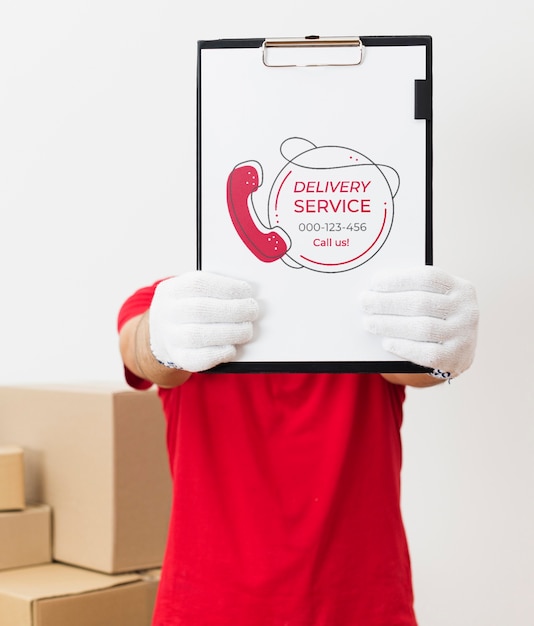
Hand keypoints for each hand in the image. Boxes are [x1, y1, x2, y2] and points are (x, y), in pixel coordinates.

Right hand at [149, 271, 258, 371]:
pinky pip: (199, 359)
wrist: (163, 334)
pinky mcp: (179, 358)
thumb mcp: (192, 292)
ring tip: (247, 329)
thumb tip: (246, 294)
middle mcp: (167, 313)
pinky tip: (233, 348)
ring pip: (198, 335)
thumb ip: (215, 290)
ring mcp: (170, 337)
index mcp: (172, 290)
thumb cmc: (189, 308)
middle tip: (253, 310)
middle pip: (200, 309)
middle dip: (233, 310)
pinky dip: (219, 354)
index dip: (226, 287)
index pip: (198, 284)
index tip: (246, 291)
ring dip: (230, 332)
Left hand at [360, 266, 478, 378]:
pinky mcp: (456, 359)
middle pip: (421, 303)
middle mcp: (467, 310)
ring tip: (369, 322)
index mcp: (461, 288)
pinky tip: (387, 343)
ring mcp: (464, 336)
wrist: (453, 353)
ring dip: (390, 324)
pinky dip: (404, 347)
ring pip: (422, 328)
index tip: (375, 282)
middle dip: (388, 302)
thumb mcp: (432, 300)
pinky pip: (426, 353)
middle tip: (365, 302)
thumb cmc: (433, 319)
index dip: (399, 279)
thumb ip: (411, 292)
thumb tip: (375, 290)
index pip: (428, 278)